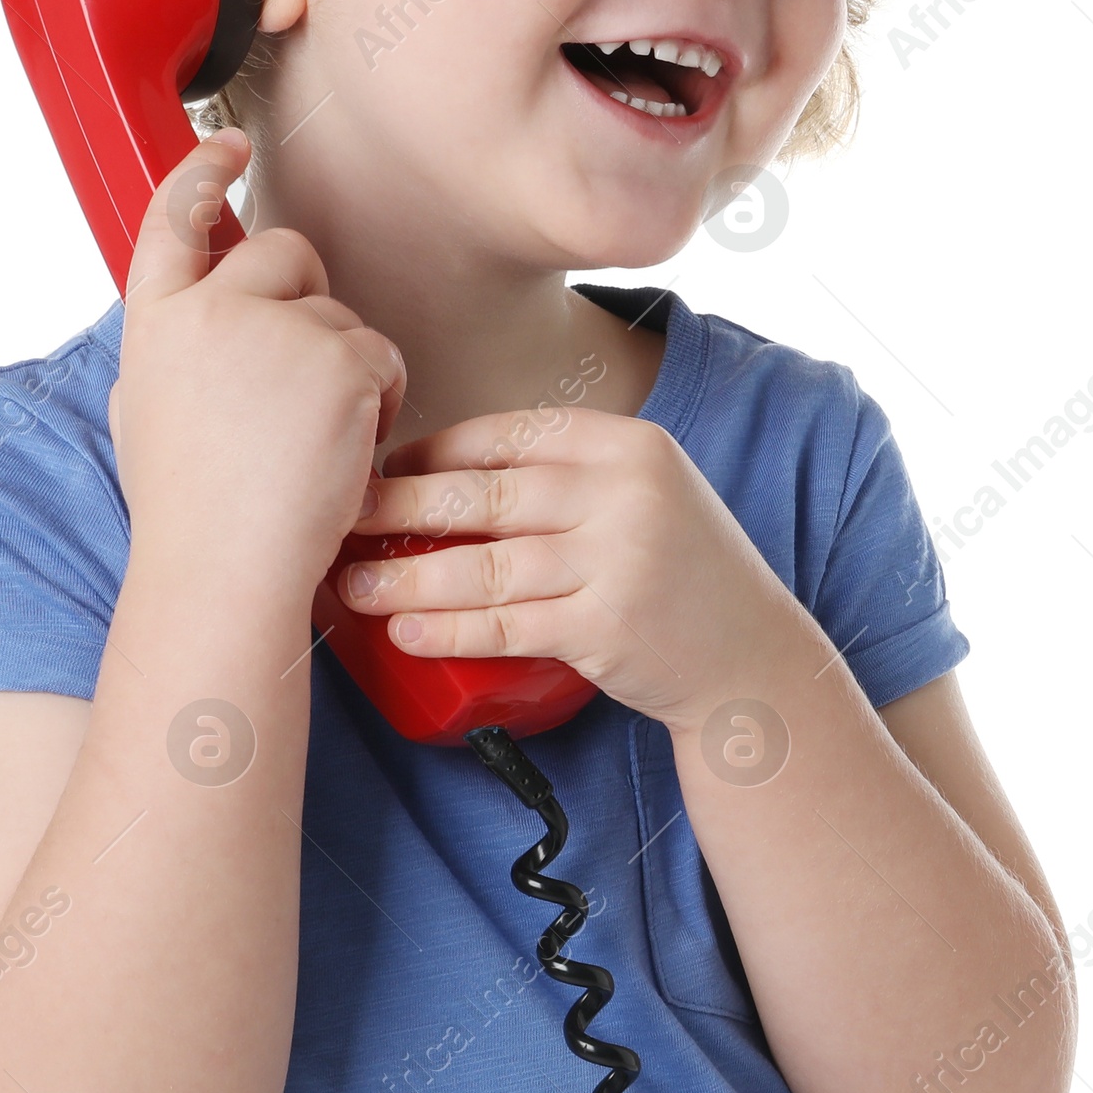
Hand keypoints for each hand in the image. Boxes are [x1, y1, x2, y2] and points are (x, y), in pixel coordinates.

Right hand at [109, 136, 405, 598]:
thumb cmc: (191, 516)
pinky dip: (380, 399)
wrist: (224, 570)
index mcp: (156, 323)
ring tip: (312, 441)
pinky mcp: (337, 359)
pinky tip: (346, 446)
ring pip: (340, 314)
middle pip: (282, 253)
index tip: (225, 145)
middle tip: (307, 374)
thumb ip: (172, 353)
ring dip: (345, 368)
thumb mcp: (147, 416)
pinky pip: (381, 355)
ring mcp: (276, 328)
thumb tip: (190, 325)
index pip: (172, 219)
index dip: (201, 173)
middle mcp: (211, 309)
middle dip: (308, 300)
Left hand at [340, 408, 779, 730]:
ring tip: (354, 586)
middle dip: (398, 506)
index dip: (432, 451)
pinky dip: (447, 630)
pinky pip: (504, 625)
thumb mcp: (642, 495)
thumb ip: (565, 476)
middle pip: (483, 494)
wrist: (752, 658)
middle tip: (340, 516)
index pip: (506, 434)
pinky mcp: (605, 627)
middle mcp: (624, 492)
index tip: (382, 470)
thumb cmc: (677, 574)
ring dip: (406, 578)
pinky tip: (405, 632)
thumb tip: (439, 471)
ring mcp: (618, 561)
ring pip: (484, 564)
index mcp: (625, 445)